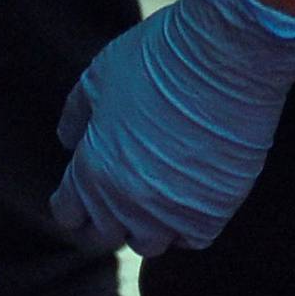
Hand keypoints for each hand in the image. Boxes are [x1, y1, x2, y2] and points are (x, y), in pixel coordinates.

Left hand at [52, 0, 294, 256]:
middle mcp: (125, 204)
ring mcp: (169, 213)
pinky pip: (195, 238)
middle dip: (111, 216)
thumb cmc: (160, 57)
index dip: (76, 202)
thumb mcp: (100, 75)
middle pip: (106, 235)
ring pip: (150, 243)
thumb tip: (68, 140)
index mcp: (91, 174)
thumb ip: (77, 114)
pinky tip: (198, 194)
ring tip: (165, 193)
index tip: (89, 190)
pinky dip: (194, 223)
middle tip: (130, 189)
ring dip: (153, 225)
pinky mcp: (211, 212)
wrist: (226, 52)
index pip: (68, 214)